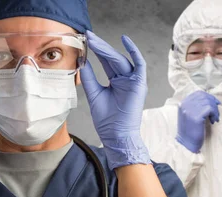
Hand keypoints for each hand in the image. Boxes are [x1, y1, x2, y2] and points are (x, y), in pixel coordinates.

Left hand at [80, 31, 149, 168]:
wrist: (116, 135)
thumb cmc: (107, 121)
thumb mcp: (94, 94)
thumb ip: (89, 78)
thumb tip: (82, 61)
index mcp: (116, 82)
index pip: (106, 62)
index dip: (96, 50)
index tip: (85, 40)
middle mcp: (125, 79)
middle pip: (112, 59)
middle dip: (100, 47)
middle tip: (88, 36)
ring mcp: (133, 81)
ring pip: (121, 60)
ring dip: (107, 49)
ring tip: (94, 41)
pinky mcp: (139, 84)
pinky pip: (139, 64)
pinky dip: (134, 51)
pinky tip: (125, 40)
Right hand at [176, 91, 220, 152]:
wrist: (187, 143)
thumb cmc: (190, 130)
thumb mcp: (189, 115)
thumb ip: (195, 106)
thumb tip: (210, 99)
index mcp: (183, 103)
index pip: (198, 93)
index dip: (209, 96)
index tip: (215, 103)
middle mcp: (185, 105)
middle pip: (204, 97)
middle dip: (213, 103)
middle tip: (216, 112)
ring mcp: (190, 110)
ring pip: (208, 102)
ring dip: (215, 110)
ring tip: (215, 118)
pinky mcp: (196, 116)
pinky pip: (210, 109)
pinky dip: (214, 114)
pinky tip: (213, 120)